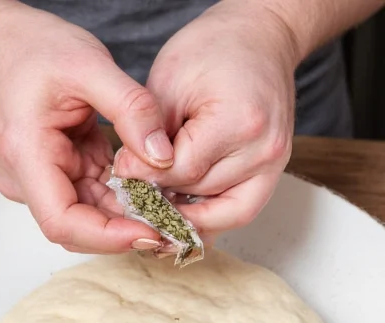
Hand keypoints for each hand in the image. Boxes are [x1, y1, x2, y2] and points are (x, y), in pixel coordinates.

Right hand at [0, 1, 175, 253]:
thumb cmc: (31, 51)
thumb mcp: (89, 65)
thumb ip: (132, 109)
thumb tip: (164, 156)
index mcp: (25, 155)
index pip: (62, 220)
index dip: (107, 236)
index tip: (151, 231)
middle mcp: (25, 179)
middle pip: (76, 227)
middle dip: (125, 230)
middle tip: (175, 225)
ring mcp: (36, 181)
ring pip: (86, 216)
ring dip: (126, 214)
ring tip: (169, 205)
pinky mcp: (51, 175)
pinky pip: (89, 196)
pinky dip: (119, 195)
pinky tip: (150, 187)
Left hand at [115, 1, 298, 243]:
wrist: (259, 37)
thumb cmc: (211, 51)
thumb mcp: (166, 84)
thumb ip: (147, 133)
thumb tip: (128, 176)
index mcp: (238, 123)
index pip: (179, 172)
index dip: (143, 176)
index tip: (119, 171)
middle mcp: (263, 151)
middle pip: (198, 198)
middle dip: (159, 200)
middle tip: (128, 195)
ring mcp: (273, 165)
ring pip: (219, 215)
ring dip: (182, 216)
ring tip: (149, 208)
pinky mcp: (272, 173)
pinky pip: (237, 211)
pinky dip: (206, 217)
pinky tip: (177, 212)